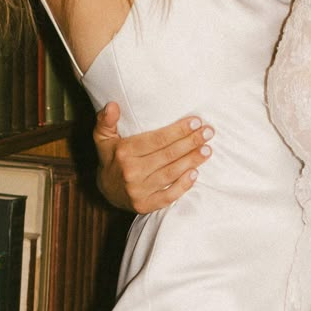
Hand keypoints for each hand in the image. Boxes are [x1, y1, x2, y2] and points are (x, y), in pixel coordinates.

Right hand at [93, 102, 214, 211]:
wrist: (105, 191)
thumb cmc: (111, 158)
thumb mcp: (102, 138)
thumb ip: (106, 120)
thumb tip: (112, 105)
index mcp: (124, 152)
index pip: (157, 139)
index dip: (178, 130)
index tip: (196, 121)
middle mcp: (131, 172)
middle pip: (168, 155)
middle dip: (191, 142)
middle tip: (208, 132)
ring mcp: (138, 191)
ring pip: (171, 174)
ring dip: (191, 161)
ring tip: (207, 150)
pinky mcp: (145, 205)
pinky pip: (168, 196)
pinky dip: (183, 185)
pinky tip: (195, 173)